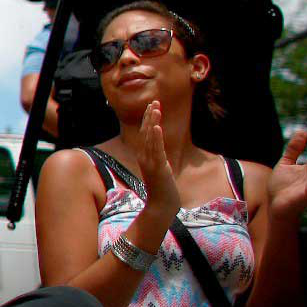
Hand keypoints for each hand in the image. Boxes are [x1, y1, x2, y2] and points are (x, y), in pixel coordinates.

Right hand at [136, 100, 181, 214]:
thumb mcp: (160, 170)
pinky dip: (156, 137)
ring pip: (150, 137)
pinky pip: (156, 149)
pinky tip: (157, 127)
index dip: (148, 119)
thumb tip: (160, 151)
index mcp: (144, 156)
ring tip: (156, 108)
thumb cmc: (162, 189)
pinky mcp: (157, 167)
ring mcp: (149, 162)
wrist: (161, 205)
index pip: (145, 134)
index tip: (152, 106)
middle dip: (150, 116)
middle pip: (146, 132)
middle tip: (155, 101)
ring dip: (152, 122)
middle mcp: (144, 156)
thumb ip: (158, 158)